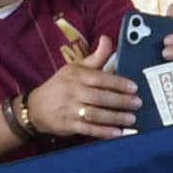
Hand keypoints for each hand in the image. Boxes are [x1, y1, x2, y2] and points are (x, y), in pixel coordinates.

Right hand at [24, 37, 139, 142]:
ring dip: (115, 117)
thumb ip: (95, 57)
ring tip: (131, 118)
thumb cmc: (60, 85)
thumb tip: (107, 39)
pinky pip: (88, 129)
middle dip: (121, 101)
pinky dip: (103, 132)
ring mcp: (71, 110)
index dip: (118, 83)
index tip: (133, 87)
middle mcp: (74, 92)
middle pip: (100, 97)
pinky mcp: (69, 125)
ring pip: (96, 114)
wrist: (35, 108)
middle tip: (137, 103)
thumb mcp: (75, 67)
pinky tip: (117, 133)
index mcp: (77, 76)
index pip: (101, 79)